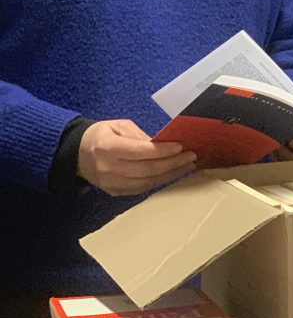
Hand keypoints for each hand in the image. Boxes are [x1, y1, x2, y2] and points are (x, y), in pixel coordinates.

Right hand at [78, 119, 196, 195]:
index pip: (141, 152)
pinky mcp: (114, 192)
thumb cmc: (101, 135)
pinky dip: (159, 181)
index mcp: (108, 148)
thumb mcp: (118, 126)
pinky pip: (141, 189)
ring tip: (187, 166)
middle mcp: (109, 168)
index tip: (181, 147)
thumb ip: (139, 135)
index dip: (163, 151)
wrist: (76, 154)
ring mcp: (111, 183)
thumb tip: (162, 144)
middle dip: (172, 164)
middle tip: (191, 157)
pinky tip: (172, 174)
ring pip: (146, 182)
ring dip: (170, 175)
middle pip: (147, 170)